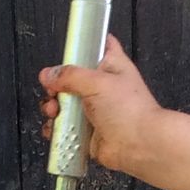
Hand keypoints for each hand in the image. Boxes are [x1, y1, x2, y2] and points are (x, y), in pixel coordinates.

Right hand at [39, 36, 165, 178]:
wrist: (140, 145)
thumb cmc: (132, 111)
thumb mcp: (97, 82)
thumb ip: (70, 75)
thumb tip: (49, 74)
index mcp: (112, 65)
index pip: (99, 45)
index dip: (84, 44)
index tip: (68, 50)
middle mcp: (103, 86)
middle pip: (72, 77)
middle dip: (57, 84)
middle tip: (55, 90)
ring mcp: (95, 109)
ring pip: (66, 103)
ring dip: (54, 107)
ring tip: (54, 110)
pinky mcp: (88, 130)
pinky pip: (66, 126)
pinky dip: (57, 127)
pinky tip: (56, 127)